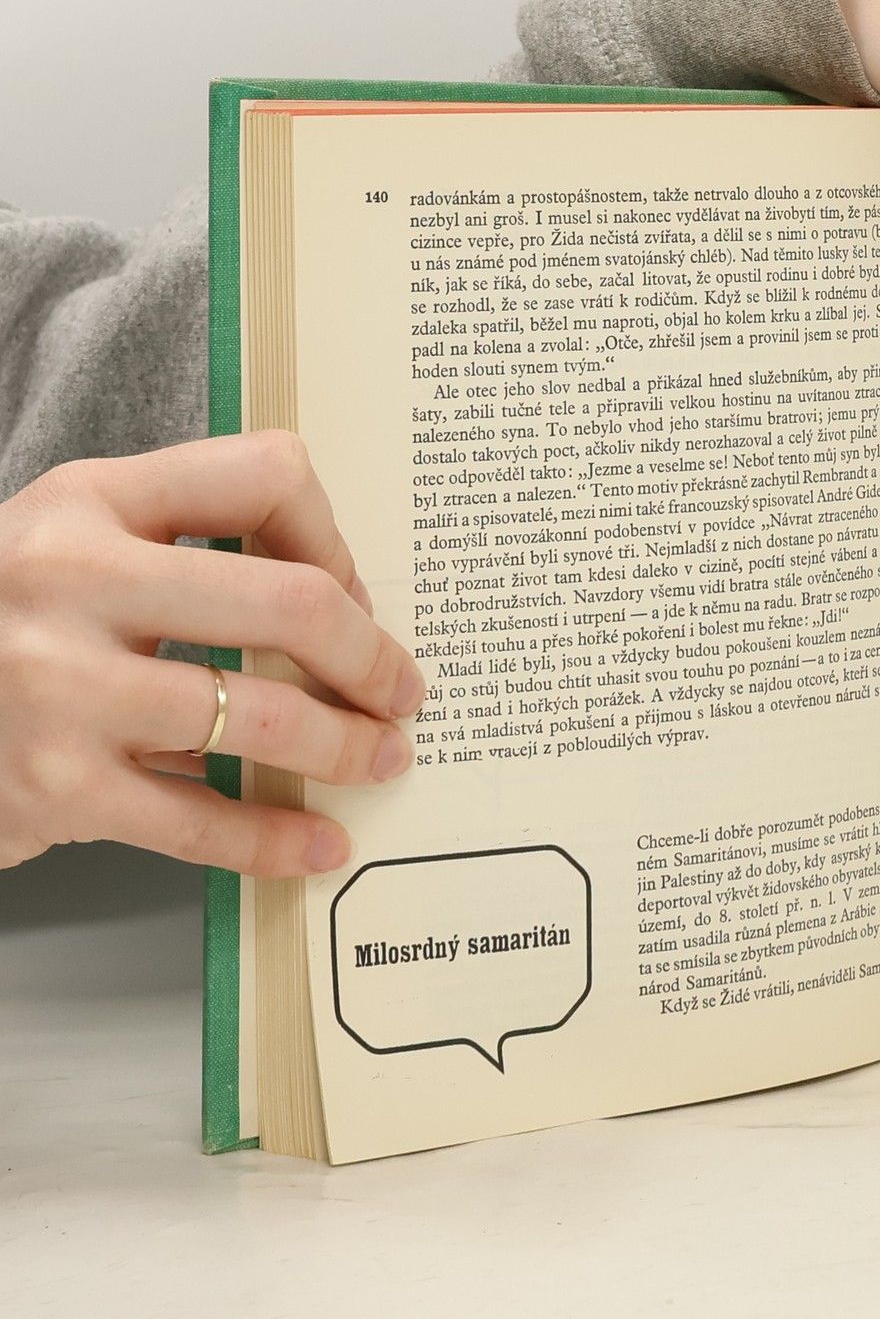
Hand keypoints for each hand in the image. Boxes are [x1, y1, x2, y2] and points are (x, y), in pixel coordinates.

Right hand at [0, 433, 424, 876]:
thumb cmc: (4, 622)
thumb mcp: (74, 541)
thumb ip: (187, 542)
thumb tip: (343, 603)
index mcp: (89, 501)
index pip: (263, 475)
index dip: (335, 537)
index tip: (351, 592)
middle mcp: (70, 579)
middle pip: (290, 601)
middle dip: (371, 657)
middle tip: (402, 691)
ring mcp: (58, 687)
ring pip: (261, 716)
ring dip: (346, 748)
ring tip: (379, 759)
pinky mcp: (54, 787)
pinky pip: (201, 822)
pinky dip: (277, 839)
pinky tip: (319, 843)